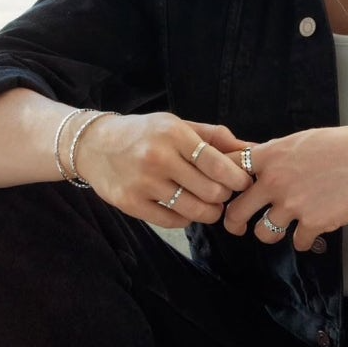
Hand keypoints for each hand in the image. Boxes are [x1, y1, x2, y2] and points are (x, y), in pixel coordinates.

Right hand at [73, 113, 252, 226]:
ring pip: (193, 210)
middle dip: (224, 196)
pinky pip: (172, 221)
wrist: (95, 145)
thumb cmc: (146, 133)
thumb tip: (252, 148)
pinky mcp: (130, 204)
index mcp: (174, 134)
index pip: (216, 163)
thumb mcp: (179, 124)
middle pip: (210, 191)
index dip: (237, 178)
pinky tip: (186, 209)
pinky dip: (186, 219)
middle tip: (224, 193)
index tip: (244, 182)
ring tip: (210, 205)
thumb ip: (215, 137)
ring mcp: (143, 183)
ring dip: (209, 212)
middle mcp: (158, 158)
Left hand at [223, 125, 347, 250]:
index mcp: (271, 156)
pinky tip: (310, 231)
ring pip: (263, 233)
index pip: (229, 168)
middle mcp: (275, 181)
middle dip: (234, 221)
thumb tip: (257, 159)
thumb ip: (277, 152)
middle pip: (236, 211)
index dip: (223, 181)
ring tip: (280, 228)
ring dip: (270, 233)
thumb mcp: (302, 139)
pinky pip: (297, 243)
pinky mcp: (313, 224)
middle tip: (237, 225)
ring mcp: (293, 205)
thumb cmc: (343, 144)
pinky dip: (303, 240)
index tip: (225, 190)